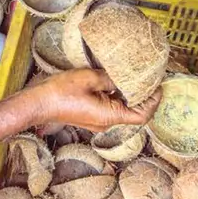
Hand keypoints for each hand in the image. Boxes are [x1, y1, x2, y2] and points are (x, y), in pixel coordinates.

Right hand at [22, 68, 162, 131]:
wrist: (39, 102)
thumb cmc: (62, 92)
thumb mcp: (90, 78)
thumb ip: (110, 78)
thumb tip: (123, 77)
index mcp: (110, 116)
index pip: (141, 115)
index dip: (153, 102)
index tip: (159, 87)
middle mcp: (106, 122)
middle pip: (132, 112)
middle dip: (142, 95)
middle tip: (148, 77)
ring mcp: (98, 121)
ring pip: (120, 108)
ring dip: (127, 94)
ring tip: (132, 76)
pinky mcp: (90, 116)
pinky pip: (109, 107)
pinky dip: (115, 95)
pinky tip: (113, 80)